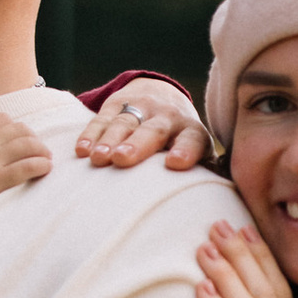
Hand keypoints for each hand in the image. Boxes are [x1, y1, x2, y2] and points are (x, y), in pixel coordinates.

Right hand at [0, 111, 51, 223]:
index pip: (0, 119)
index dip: (13, 127)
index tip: (18, 136)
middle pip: (19, 130)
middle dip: (32, 137)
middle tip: (38, 148)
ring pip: (27, 145)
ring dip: (41, 150)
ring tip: (47, 158)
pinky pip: (26, 167)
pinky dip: (40, 165)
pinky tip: (46, 168)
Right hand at [75, 78, 210, 170]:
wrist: (162, 95)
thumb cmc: (182, 142)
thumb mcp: (199, 152)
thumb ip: (208, 173)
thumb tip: (216, 202)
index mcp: (192, 132)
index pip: (192, 141)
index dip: (185, 152)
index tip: (175, 164)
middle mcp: (168, 118)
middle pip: (153, 130)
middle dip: (137, 144)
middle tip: (123, 159)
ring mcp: (142, 108)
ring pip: (125, 122)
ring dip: (109, 140)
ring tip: (97, 158)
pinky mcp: (117, 102)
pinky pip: (102, 118)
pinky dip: (91, 134)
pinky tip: (82, 150)